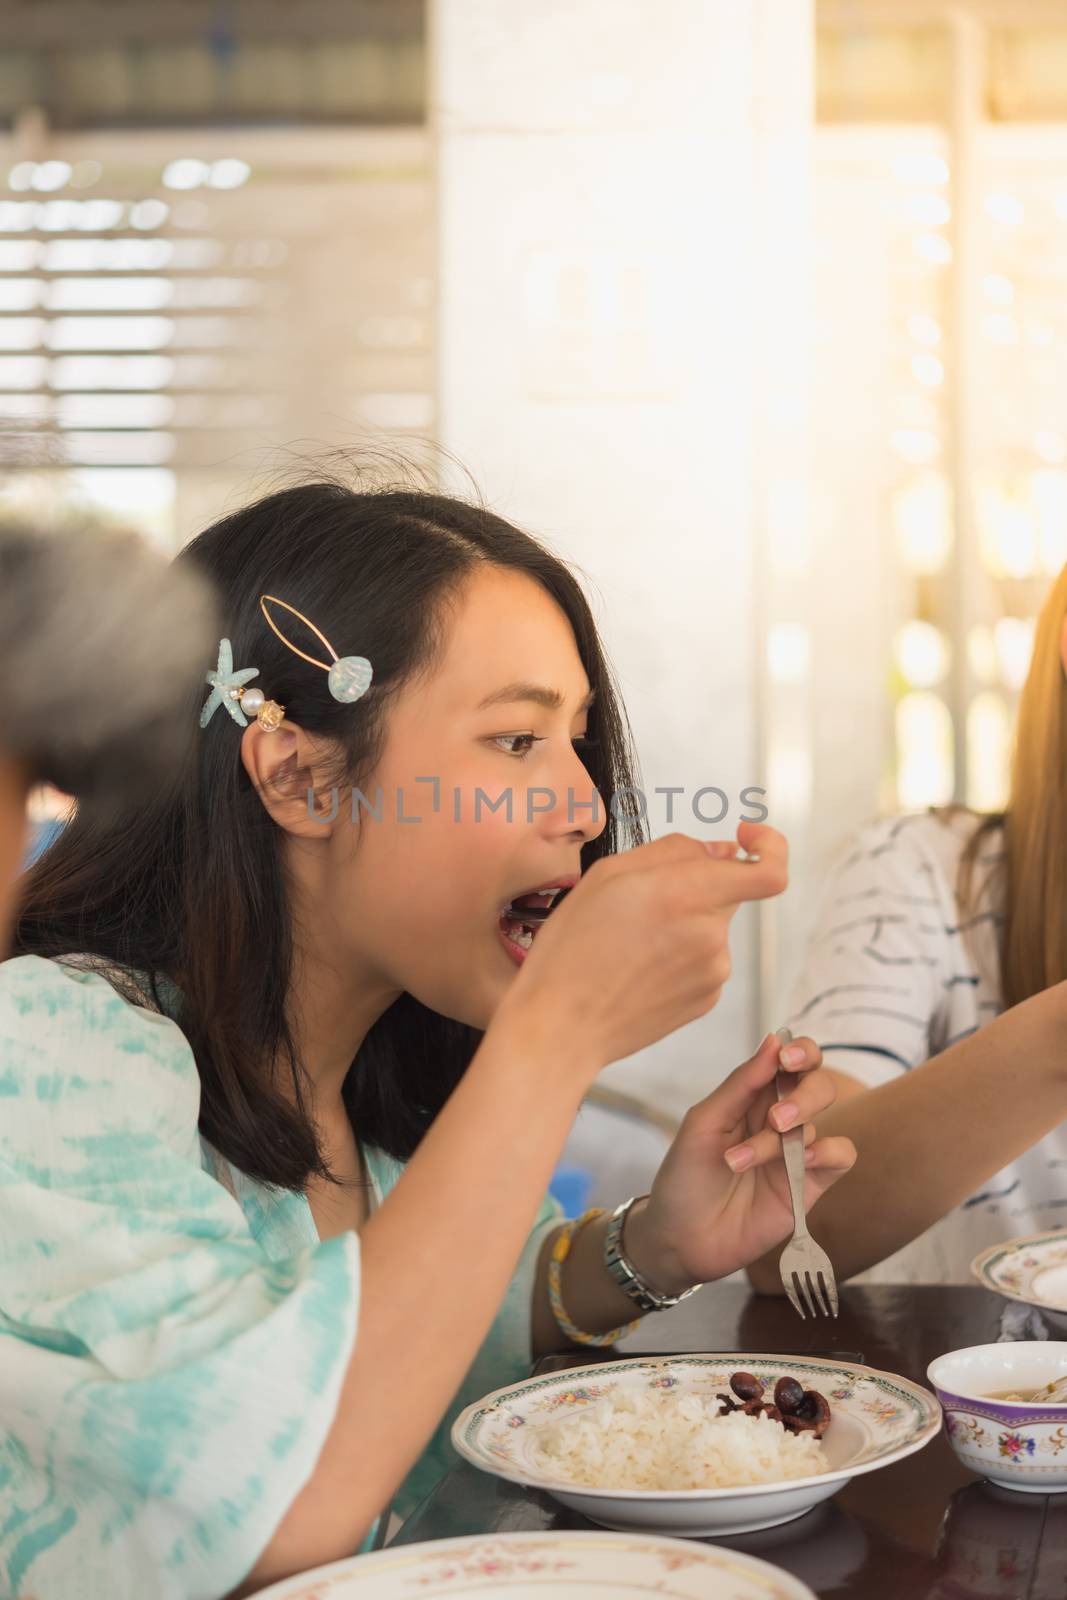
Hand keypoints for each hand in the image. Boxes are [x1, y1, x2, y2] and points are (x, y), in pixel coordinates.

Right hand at [493, 821, 787, 1085]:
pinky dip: (679, 955)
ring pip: (712, 927)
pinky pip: (704, 960)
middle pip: (727, 893)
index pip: (769, 872)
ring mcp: (712, 971)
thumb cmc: (572, 954)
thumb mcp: (606, 875)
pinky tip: (640, 967)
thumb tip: (719, 850)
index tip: (746, 839)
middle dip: (694, 888)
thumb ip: (671, 851)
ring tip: (631, 942)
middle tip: (640, 904)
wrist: (562, 1026)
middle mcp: (709, 934)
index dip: (770, 848)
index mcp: (684, 894)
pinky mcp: (706, 999)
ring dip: (683, 924)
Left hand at [625, 1033, 856, 1292]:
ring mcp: (796, 1152)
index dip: (799, 1052)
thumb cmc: (685, 1176)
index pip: (792, 1060)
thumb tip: (775, 1039)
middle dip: (804, 1094)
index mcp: (753, 1096)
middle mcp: (780, 1119)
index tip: (787, 1059)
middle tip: (775, 1118)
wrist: (681, 1238)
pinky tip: (802, 1161)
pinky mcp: (810, 1186)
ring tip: (746, 1157)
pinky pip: (841, 1156)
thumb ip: (741, 1084)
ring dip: (787, 1135)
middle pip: (818, 1084)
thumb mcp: (704, 1123)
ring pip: (820, 1122)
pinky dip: (828, 1152)